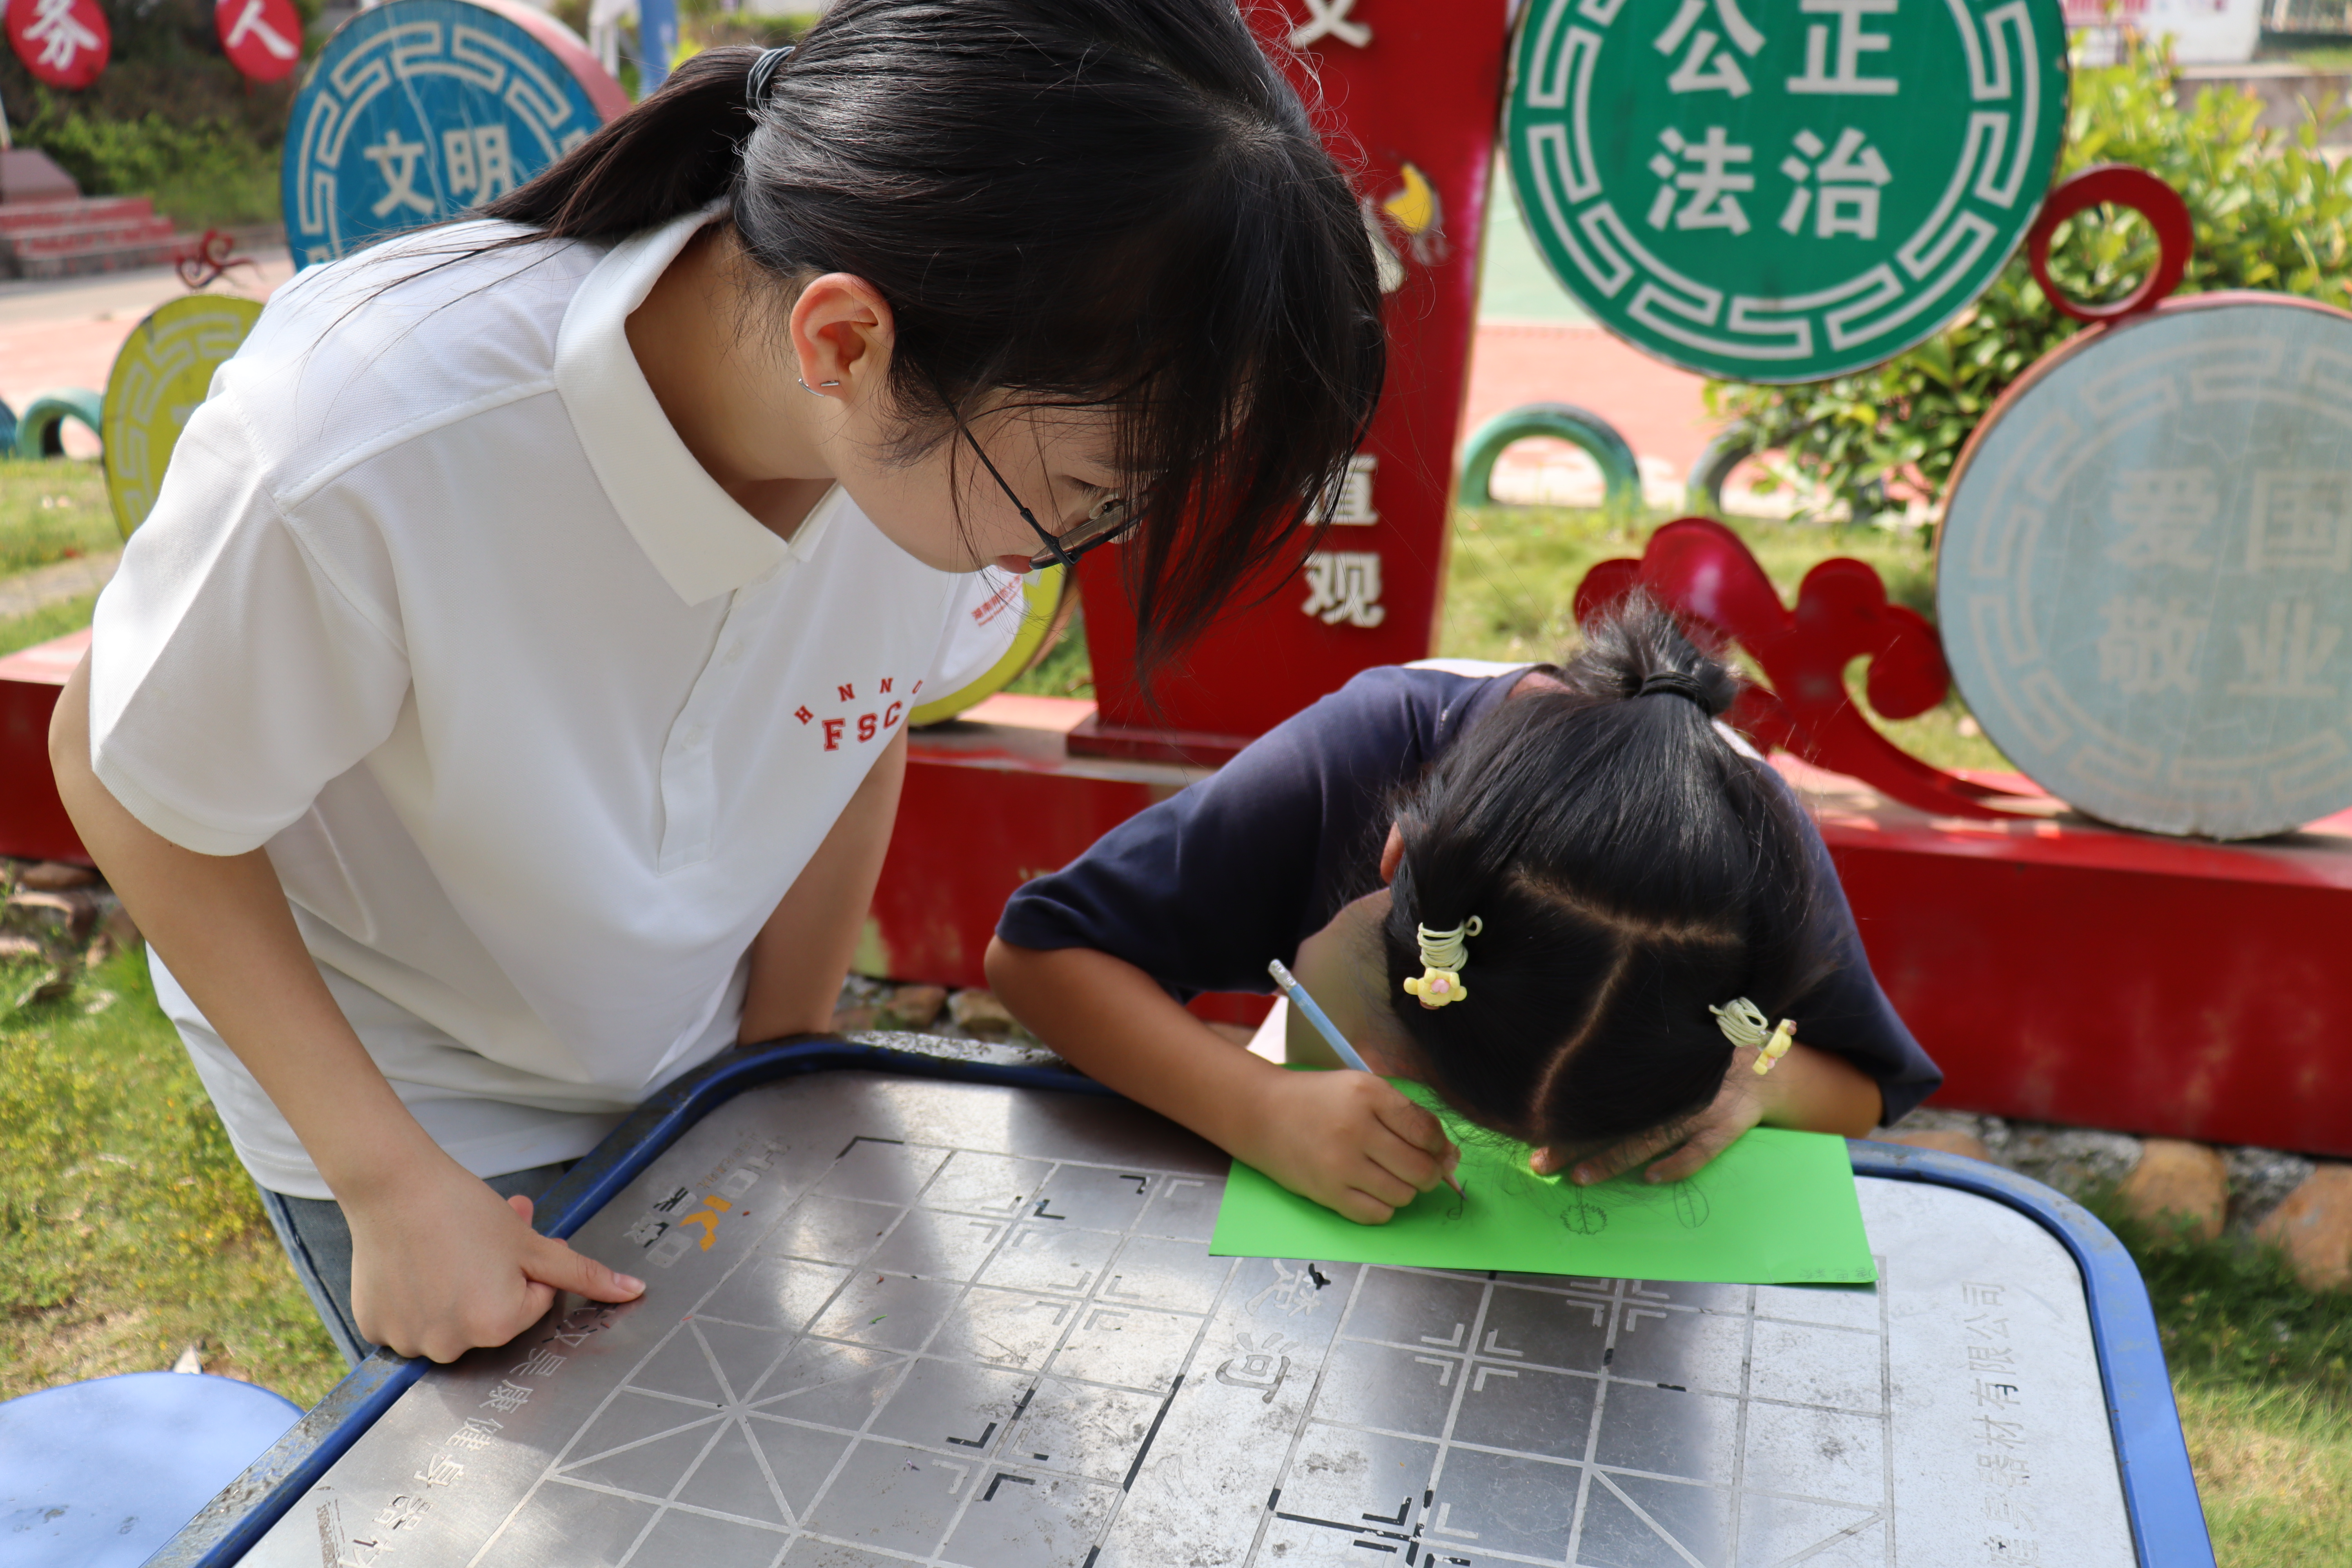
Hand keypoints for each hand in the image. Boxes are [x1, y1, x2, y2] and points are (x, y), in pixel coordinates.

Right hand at [344, 1158, 644, 1361]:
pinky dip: (415, 1297)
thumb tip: (635, 1292)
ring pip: (450, 1319)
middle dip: (493, 1280)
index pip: (534, 1302)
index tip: (507, 1245)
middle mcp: (451, 1345)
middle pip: (492, 1316)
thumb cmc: (462, 1209)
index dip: (527, 1269)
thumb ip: (584, 1274)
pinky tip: (413, 1263)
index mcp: (496, 1325)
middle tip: (477, 1243)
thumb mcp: (532, 1243)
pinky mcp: (374, 1328)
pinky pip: (409, 1320)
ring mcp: (409, 1341)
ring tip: (442, 1250)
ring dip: (454, 1289)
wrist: (394, 1185)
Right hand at [1237, 1069, 1459, 1223]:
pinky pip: (1377, 1214)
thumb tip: (1451, 1156)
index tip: (1437, 1150)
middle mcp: (1355, 1129)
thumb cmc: (1321, 1100)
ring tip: (1389, 1175)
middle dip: (1430, 1173)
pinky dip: (1383, 1206)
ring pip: (1403, 1195)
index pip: (1427, 1131)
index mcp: (1368, 1095)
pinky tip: (1372, 1189)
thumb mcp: (1364, 1089)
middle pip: (1420, 1169)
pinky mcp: (1327, 1193)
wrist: (1264, 1114)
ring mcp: (1340, 1164)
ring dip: (1405, 1190)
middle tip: (1421, 1168)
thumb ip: (1408, 1116)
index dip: (1441, 1146)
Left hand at [1534, 1049, 1766, 1186]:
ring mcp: (1700, 1108)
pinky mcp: (1728, 1125)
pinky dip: (1676, 1164)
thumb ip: (1630, 1069)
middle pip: (1615, 1120)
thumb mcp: (1666, 1057)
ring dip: (1613, 1159)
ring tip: (1579, 1177)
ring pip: (1650, 1138)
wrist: (1764, 1060)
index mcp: (1652, 1072)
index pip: (1599, 1094)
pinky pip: (1701, 1150)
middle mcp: (1671, 1090)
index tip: (1533, 1129)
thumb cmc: (1701, 1063)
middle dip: (1575, 1142)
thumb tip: (1577, 1085)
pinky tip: (1650, 1178)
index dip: (1567, 1114)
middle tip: (1541, 1162)